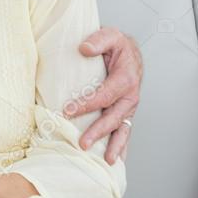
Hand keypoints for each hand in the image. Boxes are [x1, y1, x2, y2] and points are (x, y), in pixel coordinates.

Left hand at [65, 26, 141, 163]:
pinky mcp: (125, 112)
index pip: (104, 95)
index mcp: (126, 78)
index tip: (67, 111)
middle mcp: (130, 96)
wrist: (129, 51)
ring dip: (114, 145)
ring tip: (107, 161)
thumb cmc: (117, 45)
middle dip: (98, 131)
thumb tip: (84, 48)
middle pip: (113, 117)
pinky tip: (116, 159)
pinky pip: (124, 130)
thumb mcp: (110, 36)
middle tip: (82, 143)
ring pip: (122, 128)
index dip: (86, 104)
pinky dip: (121, 145)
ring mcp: (129, 106)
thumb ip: (98, 40)